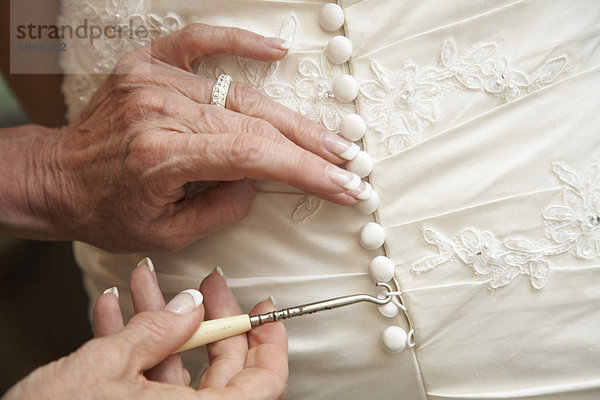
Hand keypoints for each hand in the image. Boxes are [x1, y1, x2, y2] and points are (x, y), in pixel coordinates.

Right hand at [3, 259, 287, 399]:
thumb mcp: (105, 368)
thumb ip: (157, 331)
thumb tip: (190, 307)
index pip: (265, 383)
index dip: (270, 342)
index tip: (263, 311)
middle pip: (223, 370)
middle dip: (208, 319)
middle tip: (203, 287)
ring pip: (178, 371)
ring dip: (160, 325)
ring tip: (144, 286)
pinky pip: (148, 385)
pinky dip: (134, 350)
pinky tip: (116, 315)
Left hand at [13, 23, 364, 251]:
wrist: (57, 178)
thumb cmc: (106, 211)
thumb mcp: (166, 234)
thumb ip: (222, 210)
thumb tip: (260, 181)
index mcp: (162, 155)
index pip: (253, 157)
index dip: (305, 171)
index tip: (343, 184)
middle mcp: (161, 110)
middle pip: (255, 122)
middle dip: (310, 147)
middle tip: (348, 161)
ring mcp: (154, 82)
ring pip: (239, 94)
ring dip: (288, 118)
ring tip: (326, 137)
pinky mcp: (148, 66)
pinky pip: (200, 43)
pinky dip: (239, 42)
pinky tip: (274, 51)